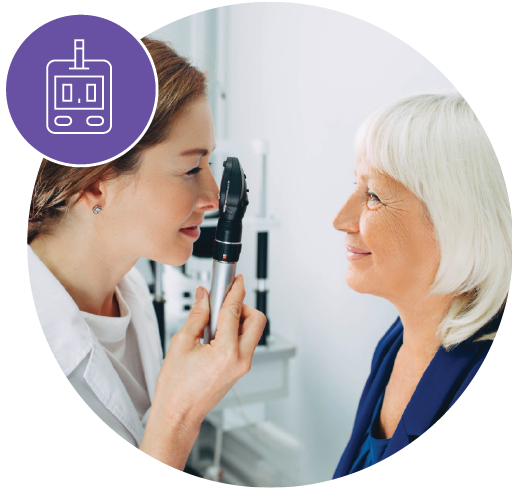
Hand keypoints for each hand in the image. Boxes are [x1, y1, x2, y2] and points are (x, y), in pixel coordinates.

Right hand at [140, 274, 265, 467]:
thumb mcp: (181, 343)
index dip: (235, 290)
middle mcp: (241, 359)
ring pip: (253, 331)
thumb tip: (204, 295)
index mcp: (226, 352)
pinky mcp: (241, 369)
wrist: (179, 414)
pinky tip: (215, 335)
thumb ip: (197, 315)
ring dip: (239, 319)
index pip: (235, 310)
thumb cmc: (176, 387)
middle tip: (223, 303)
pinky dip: (235, 332)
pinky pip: (245, 343)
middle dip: (243, 306)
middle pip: (257, 320)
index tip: (236, 279)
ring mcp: (243, 366)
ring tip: (214, 322)